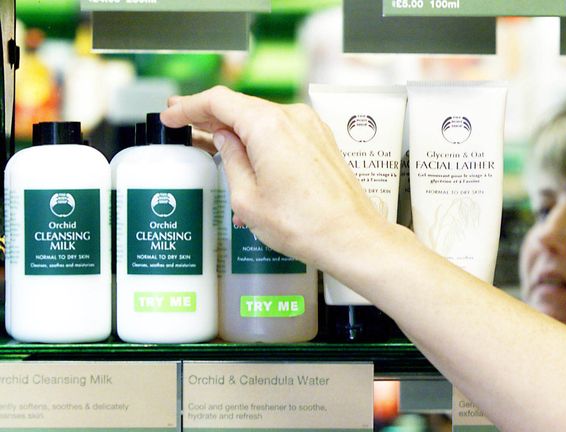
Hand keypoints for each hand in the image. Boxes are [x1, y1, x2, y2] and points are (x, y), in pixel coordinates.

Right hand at [161, 86, 387, 268]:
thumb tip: (224, 140)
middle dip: (210, 115)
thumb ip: (230, 160)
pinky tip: (246, 155)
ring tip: (210, 142)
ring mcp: (311, 127)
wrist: (351, 237)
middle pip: (241, 106)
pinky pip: (283, 131)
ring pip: (263, 119)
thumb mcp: (247, 199)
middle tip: (184, 122)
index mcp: (268, 125)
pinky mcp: (322, 141)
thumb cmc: (304, 225)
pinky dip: (260, 138)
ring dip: (236, 129)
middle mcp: (292, 118)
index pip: (218, 101)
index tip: (171, 114)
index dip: (189, 105)